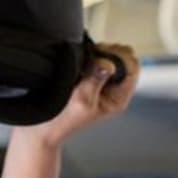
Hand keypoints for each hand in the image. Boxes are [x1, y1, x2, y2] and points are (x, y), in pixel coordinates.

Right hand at [24, 44, 138, 146]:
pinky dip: (90, 54)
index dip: (120, 58)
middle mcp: (114, 88)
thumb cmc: (63, 119)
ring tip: (83, 61)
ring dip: (99, 52)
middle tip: (91, 58)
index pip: (133, 68)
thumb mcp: (81, 101)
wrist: (44, 124)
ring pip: (111, 54)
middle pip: (125, 58)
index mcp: (119, 98)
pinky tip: (79, 61)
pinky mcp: (90, 73)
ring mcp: (103, 80)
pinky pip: (98, 56)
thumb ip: (95, 80)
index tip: (101, 58)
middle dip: (110, 52)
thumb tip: (108, 64)